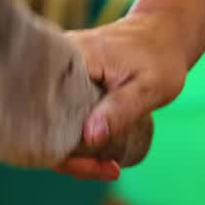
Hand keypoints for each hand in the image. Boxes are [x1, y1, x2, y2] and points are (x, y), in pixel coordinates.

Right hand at [55, 14, 188, 180]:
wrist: (162, 35)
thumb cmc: (159, 58)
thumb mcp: (148, 87)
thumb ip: (120, 110)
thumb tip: (89, 139)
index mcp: (70, 60)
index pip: (45, 111)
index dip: (61, 148)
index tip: (96, 165)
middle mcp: (53, 65)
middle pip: (41, 122)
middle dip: (70, 158)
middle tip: (110, 169)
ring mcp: (56, 76)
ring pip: (49, 124)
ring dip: (74, 153)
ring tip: (110, 166)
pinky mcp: (63, 86)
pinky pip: (59, 119)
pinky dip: (75, 141)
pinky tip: (101, 155)